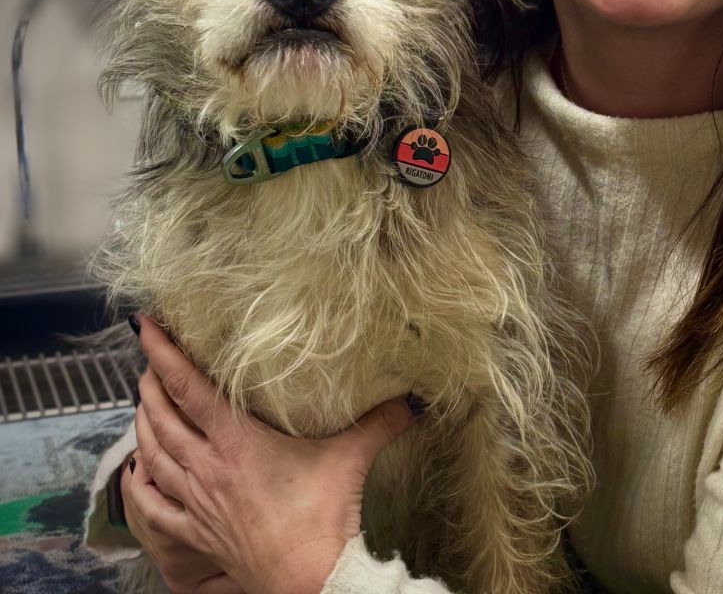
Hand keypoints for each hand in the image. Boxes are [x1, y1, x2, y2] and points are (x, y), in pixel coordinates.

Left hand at [129, 316, 418, 593]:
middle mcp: (208, 467)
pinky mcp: (198, 532)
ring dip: (143, 423)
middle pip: (163, 417)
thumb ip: (380, 421)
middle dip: (150, 383)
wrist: (308, 577)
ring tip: (141, 399)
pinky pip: (155, 505)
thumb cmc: (323, 516)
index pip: (189, 388)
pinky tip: (136, 471)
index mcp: (237, 442)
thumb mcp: (352, 456)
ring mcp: (198, 501)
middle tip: (149, 357)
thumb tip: (411, 397)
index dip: (165, 355)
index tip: (149, 328)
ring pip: (154, 454)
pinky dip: (140, 484)